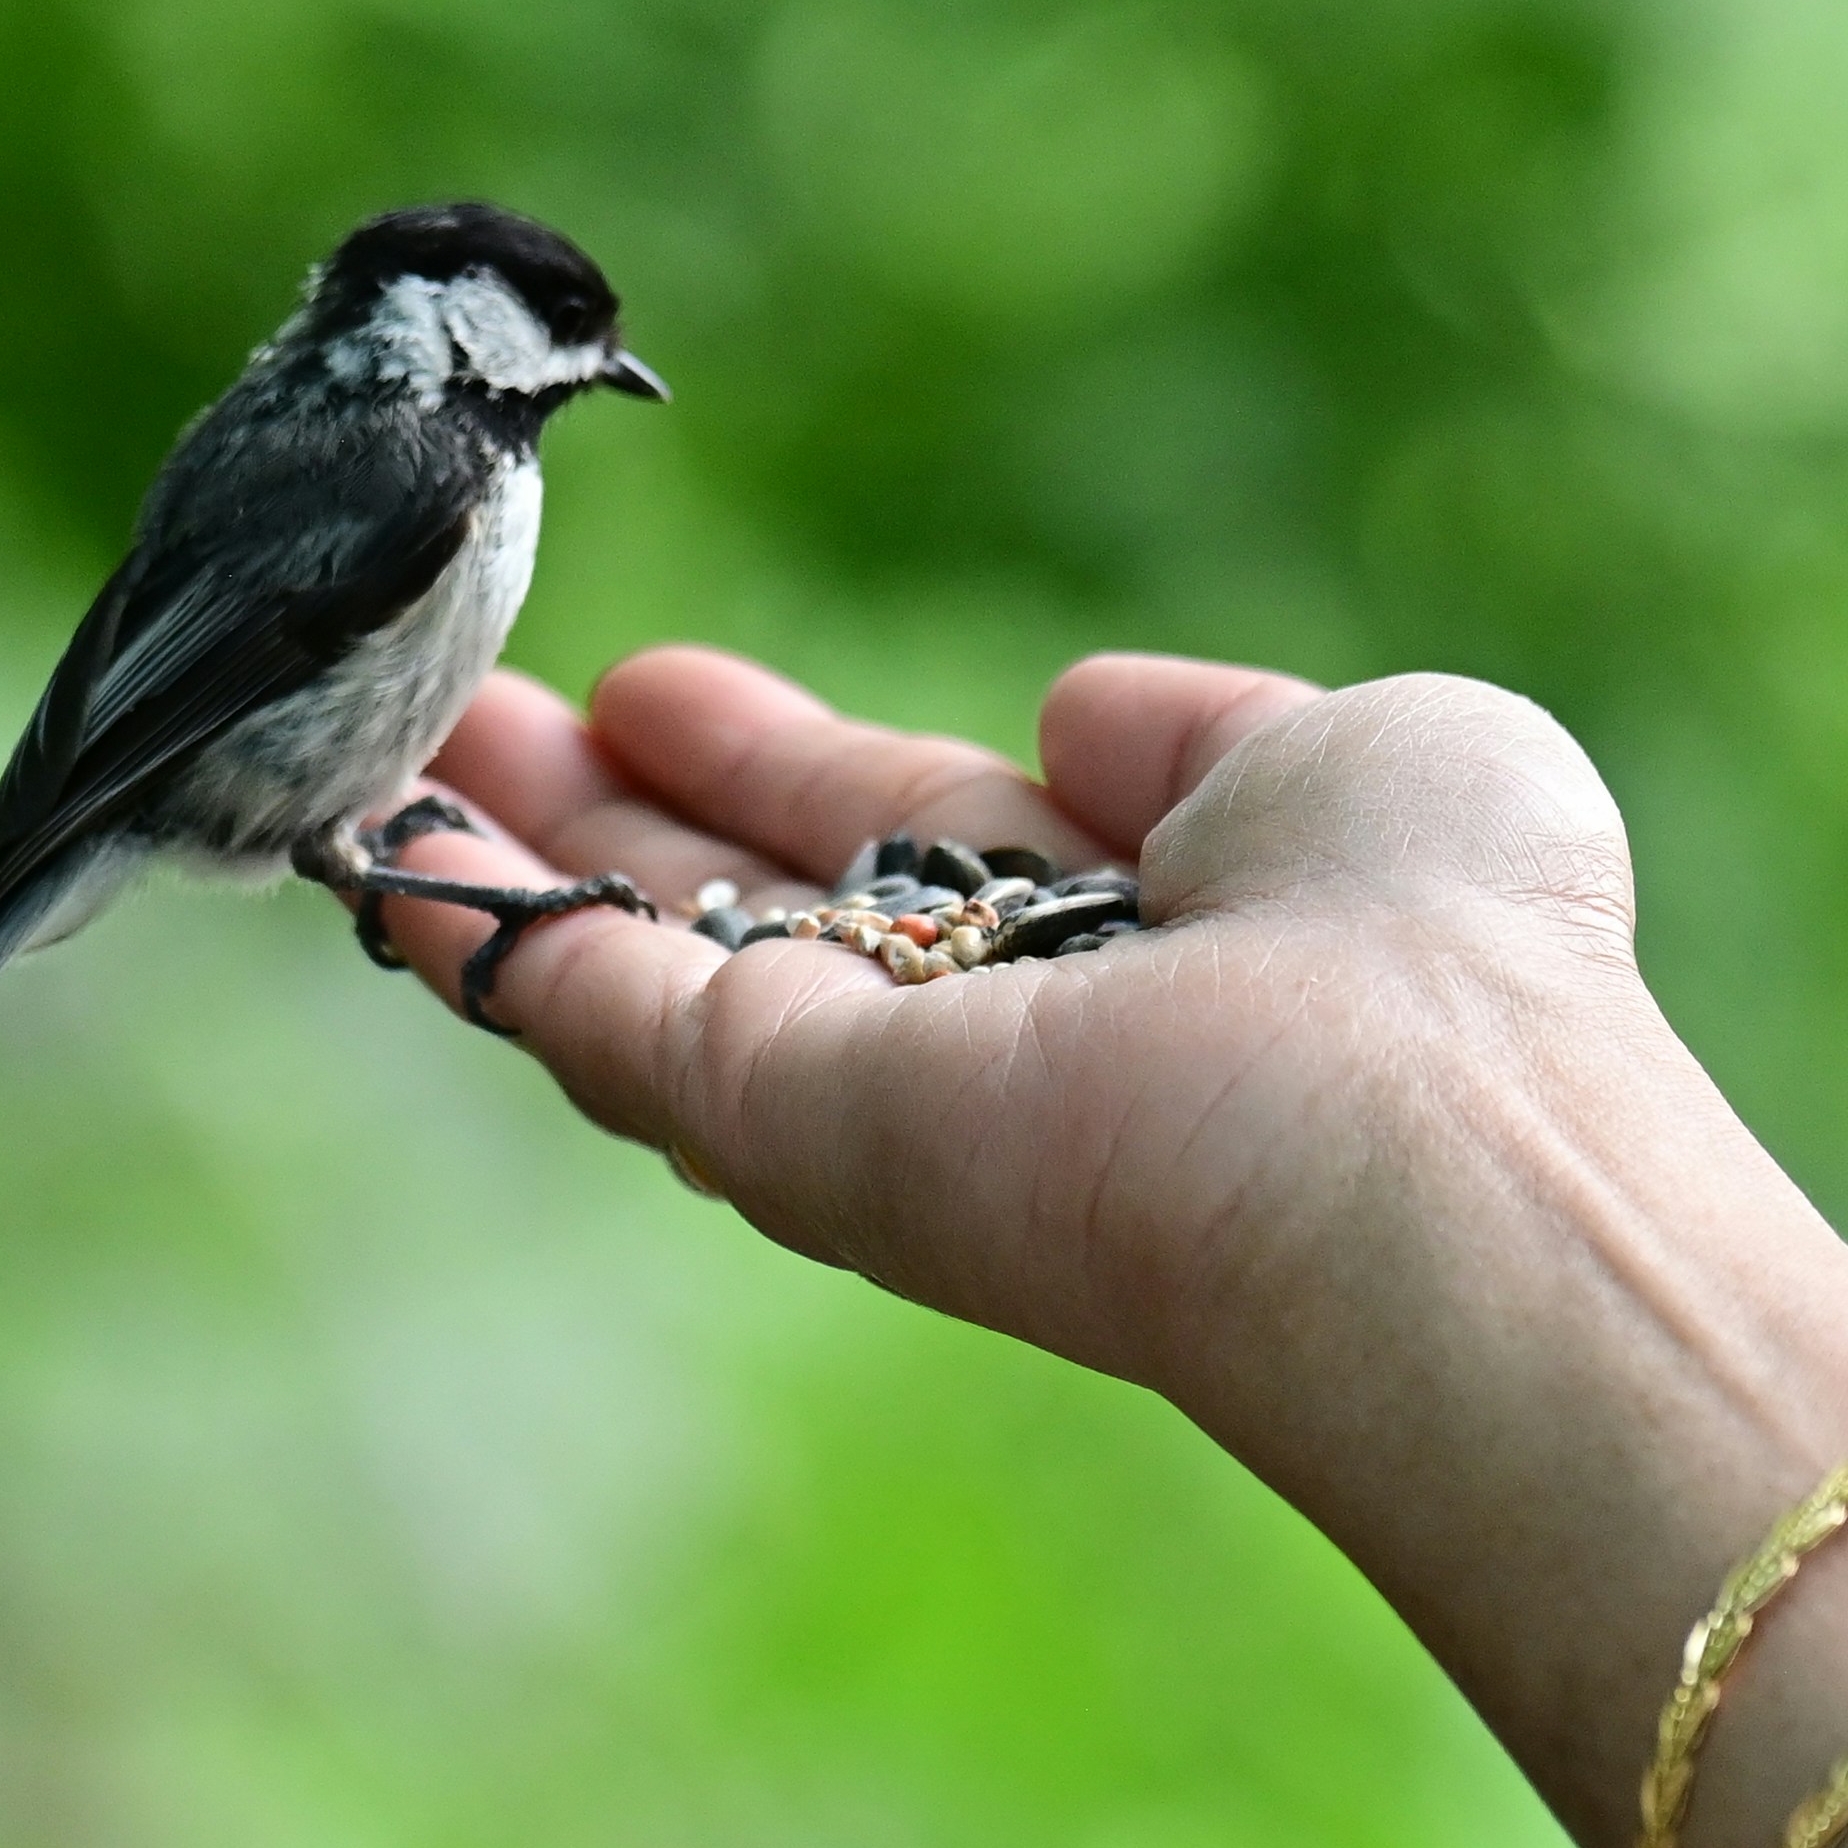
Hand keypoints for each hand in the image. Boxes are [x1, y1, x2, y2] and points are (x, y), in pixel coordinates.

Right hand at [382, 644, 1643, 1425]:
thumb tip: (1072, 712)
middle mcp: (1003, 1042)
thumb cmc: (1459, 950)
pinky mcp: (800, 1143)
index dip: (779, 767)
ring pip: (665, 976)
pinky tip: (396, 858)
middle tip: (465, 711)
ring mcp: (893, 1106)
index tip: (656, 691)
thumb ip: (1208, 742)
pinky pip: (615, 1030)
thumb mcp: (1368, 765)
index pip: (918, 846)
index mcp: (1150, 945)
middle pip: (761, 914)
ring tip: (388, 759)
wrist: (1437, 1156)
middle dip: (616, 814)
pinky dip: (496, 942)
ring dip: (522, 863)